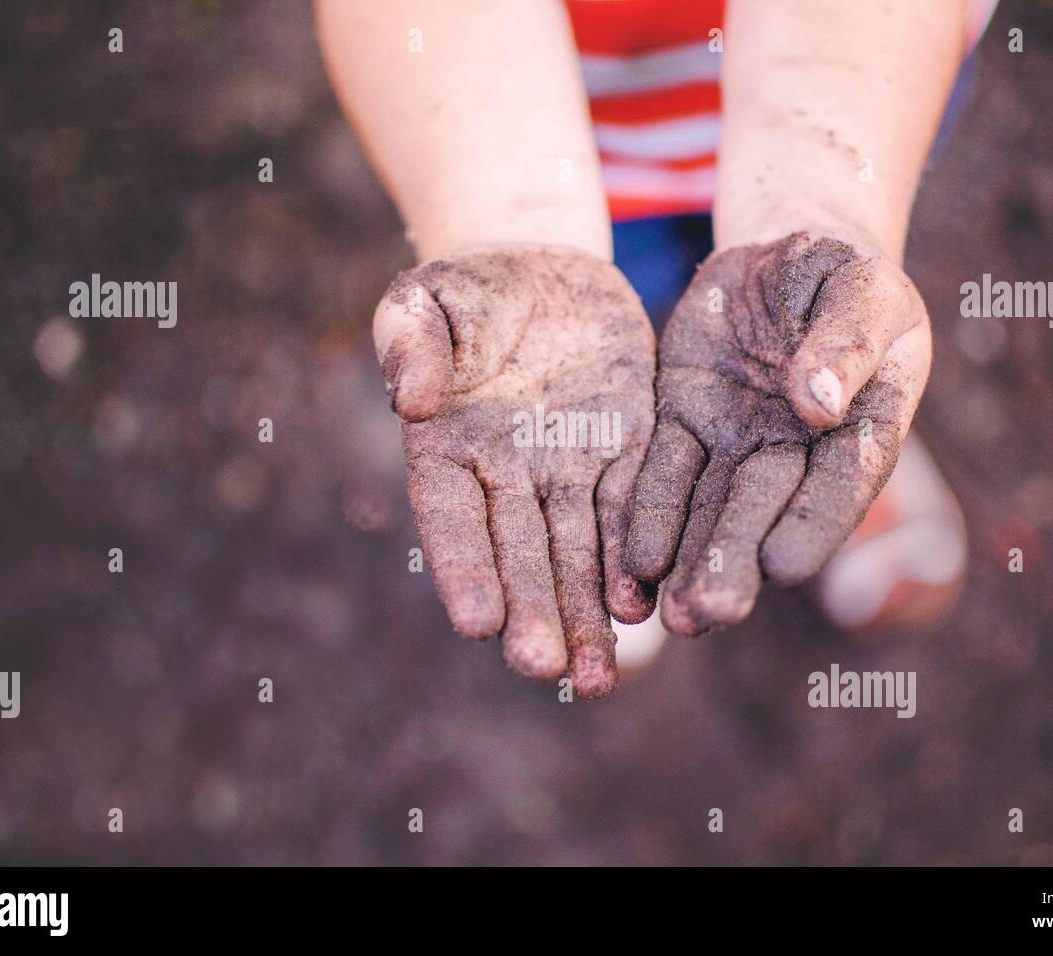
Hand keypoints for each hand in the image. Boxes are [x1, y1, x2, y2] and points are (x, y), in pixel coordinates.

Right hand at [373, 245, 656, 697]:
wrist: (542, 270)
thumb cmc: (468, 288)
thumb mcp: (428, 299)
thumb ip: (412, 342)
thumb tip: (412, 399)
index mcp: (448, 449)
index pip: (452, 519)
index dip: (463, 569)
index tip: (476, 621)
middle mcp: (506, 476)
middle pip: (519, 555)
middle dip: (533, 611)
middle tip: (545, 669)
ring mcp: (567, 470)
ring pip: (577, 552)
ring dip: (585, 614)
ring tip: (596, 678)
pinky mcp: (624, 450)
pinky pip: (629, 511)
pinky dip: (631, 560)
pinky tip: (640, 607)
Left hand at [624, 231, 931, 635]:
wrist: (777, 256)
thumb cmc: (839, 273)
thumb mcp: (861, 287)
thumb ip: (847, 343)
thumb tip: (818, 407)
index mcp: (862, 425)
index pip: (841, 481)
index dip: (813, 523)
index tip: (785, 566)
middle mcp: (796, 451)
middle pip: (763, 511)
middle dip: (734, 562)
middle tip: (708, 615)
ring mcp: (736, 442)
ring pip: (710, 508)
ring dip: (689, 561)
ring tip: (671, 616)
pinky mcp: (683, 423)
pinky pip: (663, 473)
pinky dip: (649, 516)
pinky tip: (635, 564)